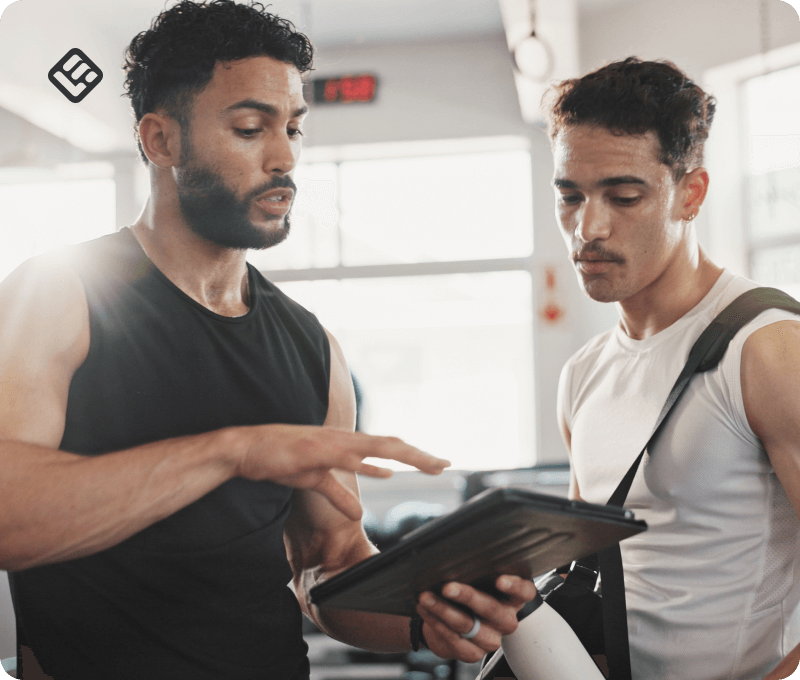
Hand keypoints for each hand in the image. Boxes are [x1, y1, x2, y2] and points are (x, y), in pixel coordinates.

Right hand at [235, 424, 449, 519]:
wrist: (247, 449)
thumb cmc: (281, 460)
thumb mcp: (315, 481)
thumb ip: (338, 492)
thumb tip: (358, 511)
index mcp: (346, 444)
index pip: (387, 448)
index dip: (413, 455)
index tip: (437, 464)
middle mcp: (344, 440)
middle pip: (390, 445)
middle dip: (420, 455)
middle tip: (446, 464)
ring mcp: (330, 443)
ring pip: (376, 447)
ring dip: (405, 455)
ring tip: (430, 463)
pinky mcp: (314, 453)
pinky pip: (344, 459)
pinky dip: (366, 464)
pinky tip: (385, 472)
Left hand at [416, 575, 536, 662]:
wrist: (452, 621)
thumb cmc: (470, 593)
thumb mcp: (478, 579)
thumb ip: (477, 570)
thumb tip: (459, 555)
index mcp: (513, 598)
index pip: (524, 592)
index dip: (514, 586)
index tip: (499, 579)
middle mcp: (506, 620)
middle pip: (490, 608)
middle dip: (466, 596)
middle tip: (447, 587)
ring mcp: (491, 639)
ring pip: (466, 624)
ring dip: (442, 609)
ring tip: (426, 597)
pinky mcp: (473, 653)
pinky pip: (452, 638)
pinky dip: (435, 621)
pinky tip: (425, 609)